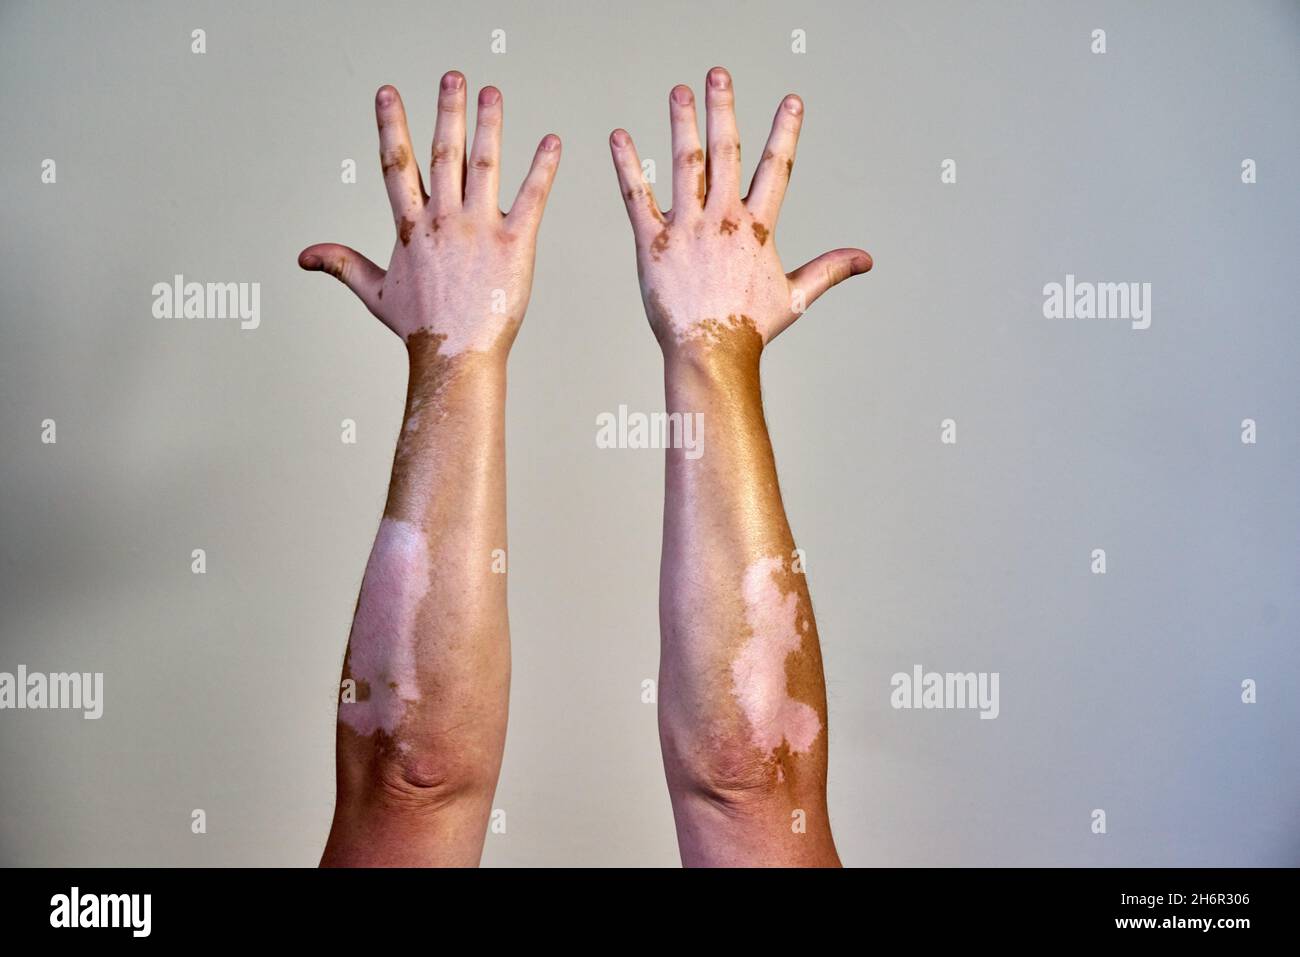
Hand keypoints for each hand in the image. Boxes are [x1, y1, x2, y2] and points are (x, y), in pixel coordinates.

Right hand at [300, 72, 560, 357]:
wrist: (456, 356)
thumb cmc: (420, 329)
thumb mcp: (375, 294)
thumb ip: (342, 264)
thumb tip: (304, 256)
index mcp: (410, 228)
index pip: (397, 165)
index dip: (392, 125)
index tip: (389, 93)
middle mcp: (443, 221)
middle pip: (444, 153)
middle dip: (448, 111)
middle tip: (453, 76)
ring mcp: (479, 230)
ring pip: (484, 165)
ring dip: (489, 125)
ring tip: (491, 93)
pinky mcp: (514, 244)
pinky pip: (531, 198)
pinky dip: (542, 169)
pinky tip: (551, 143)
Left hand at [609, 67, 870, 354]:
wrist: (709, 353)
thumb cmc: (750, 329)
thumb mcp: (795, 296)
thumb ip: (828, 270)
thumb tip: (865, 260)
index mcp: (757, 228)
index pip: (774, 168)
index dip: (784, 132)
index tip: (791, 101)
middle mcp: (722, 219)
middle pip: (724, 152)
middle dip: (723, 109)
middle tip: (719, 74)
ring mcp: (686, 228)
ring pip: (684, 164)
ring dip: (681, 123)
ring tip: (678, 91)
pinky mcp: (651, 243)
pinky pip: (636, 196)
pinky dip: (627, 165)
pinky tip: (619, 138)